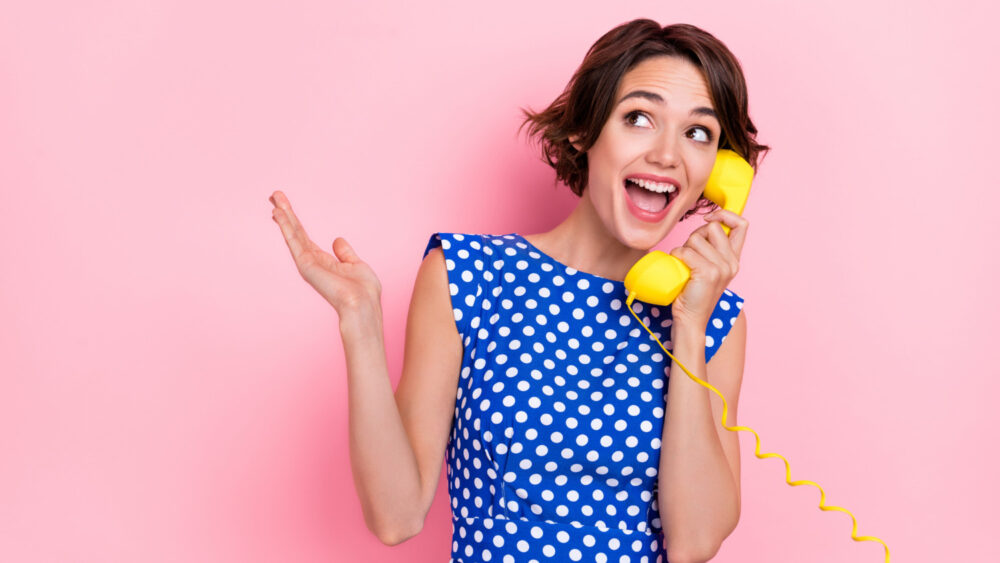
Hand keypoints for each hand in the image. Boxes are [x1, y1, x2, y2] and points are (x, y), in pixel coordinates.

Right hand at [269, 190, 381, 315]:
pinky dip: (286, 226)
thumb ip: (345, 252)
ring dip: (283, 215)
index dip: (296, 221)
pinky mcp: (305, 264)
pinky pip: (294, 241)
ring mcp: (307, 262)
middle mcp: (312, 260)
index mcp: (323, 260)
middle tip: (275, 195)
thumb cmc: (363, 290)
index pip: (304, 236)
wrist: (362, 303)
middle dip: (286, 213)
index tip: (286, 206)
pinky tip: (279, 213)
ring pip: (293, 233)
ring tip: (274, 198)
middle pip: (296, 231)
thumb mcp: (356, 264)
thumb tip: (337, 240)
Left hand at [668, 209, 747, 327]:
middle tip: (690, 256)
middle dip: (696, 236)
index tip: (709, 218)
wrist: (690, 319)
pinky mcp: (709, 273)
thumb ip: (711, 248)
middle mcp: (732, 262)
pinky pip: (685, 251)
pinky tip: (680, 269)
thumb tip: (706, 224)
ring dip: (684, 249)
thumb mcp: (708, 267)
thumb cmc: (693, 292)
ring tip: (685, 267)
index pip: (742, 224)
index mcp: (734, 259)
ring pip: (695, 238)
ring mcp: (722, 268)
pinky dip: (676, 256)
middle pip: (712, 227)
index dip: (724, 215)